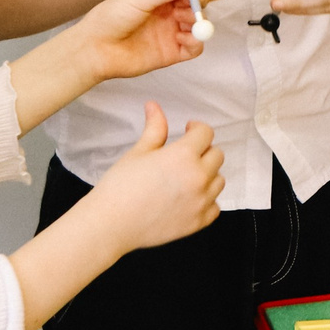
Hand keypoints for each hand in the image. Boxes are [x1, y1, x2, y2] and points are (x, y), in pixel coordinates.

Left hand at [62, 0, 206, 85]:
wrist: (94, 49)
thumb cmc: (110, 19)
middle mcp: (169, 12)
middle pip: (197, 4)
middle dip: (200, 0)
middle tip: (195, 1)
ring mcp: (172, 31)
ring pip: (199, 24)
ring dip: (198, 20)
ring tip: (183, 19)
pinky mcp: (173, 52)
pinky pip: (195, 47)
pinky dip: (196, 41)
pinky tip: (182, 37)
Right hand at [86, 102, 224, 253]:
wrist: (111, 224)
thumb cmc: (120, 186)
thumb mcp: (138, 152)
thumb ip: (154, 128)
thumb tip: (154, 106)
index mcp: (183, 156)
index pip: (206, 133)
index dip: (196, 129)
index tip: (188, 131)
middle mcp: (198, 178)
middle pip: (217, 155)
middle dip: (203, 151)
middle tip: (185, 155)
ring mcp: (200, 202)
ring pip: (219, 180)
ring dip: (207, 175)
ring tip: (186, 177)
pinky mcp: (198, 222)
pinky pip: (215, 206)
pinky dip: (206, 201)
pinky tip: (190, 198)